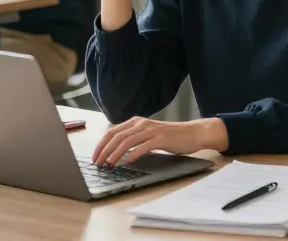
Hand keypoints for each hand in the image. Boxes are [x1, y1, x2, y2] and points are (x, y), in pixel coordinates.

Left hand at [92, 116, 227, 165]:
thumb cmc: (170, 137)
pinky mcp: (161, 139)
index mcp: (136, 122)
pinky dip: (131, 155)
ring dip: (115, 154)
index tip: (94, 157)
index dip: (100, 145)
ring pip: (127, 141)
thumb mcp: (148, 135)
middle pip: (116, 136)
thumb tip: (114, 152)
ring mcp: (151, 130)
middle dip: (104, 151)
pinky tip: (125, 162)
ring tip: (109, 164)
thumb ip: (133, 139)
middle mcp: (142, 124)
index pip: (111, 132)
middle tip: (97, 163)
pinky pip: (142, 147)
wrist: (193, 133)